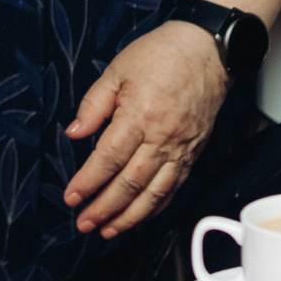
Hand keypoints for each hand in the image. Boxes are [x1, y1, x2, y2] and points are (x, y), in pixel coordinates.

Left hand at [63, 22, 229, 237]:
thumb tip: (74, 133)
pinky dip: (155, 207)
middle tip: (84, 223)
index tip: (72, 197)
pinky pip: (174, 187)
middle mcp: (163, 137)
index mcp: (140, 115)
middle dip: (104, 208)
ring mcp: (181, 148)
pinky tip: (140, 216)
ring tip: (107, 230)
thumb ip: (94, 105)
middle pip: (129, 183)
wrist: (208, 50)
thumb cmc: (163, 55)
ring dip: (129, 216)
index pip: (108, 159)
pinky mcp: (193, 153)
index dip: (88, 182)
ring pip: (153, 193)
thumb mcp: (118, 70)